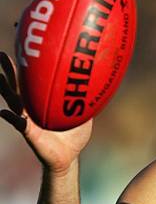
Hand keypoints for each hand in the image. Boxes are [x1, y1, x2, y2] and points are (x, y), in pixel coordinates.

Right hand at [0, 52, 92, 174]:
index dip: (27, 65)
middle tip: (3, 54)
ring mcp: (28, 119)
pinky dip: (11, 118)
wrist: (70, 156)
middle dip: (9, 70)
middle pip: (17, 85)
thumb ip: (86, 99)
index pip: (32, 79)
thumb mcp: (84, 114)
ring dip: (5, 89)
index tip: (23, 47)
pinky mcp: (30, 133)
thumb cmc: (75, 134)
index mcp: (42, 100)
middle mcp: (32, 107)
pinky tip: (3, 112)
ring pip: (13, 101)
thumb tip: (98, 82)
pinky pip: (18, 124)